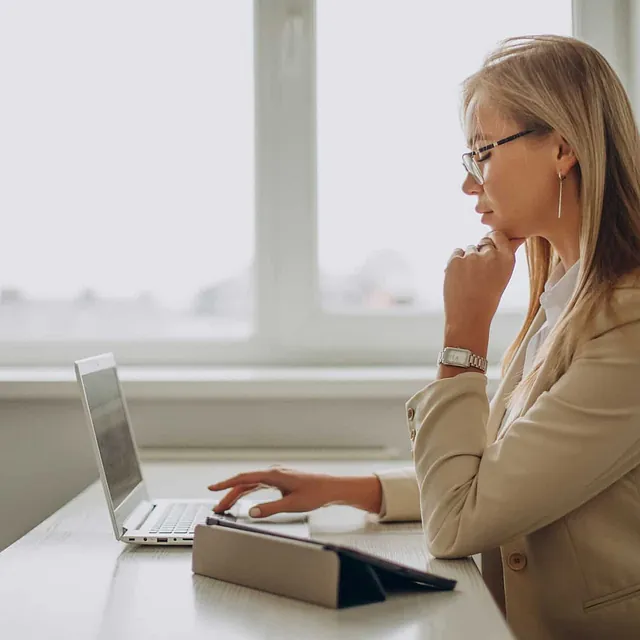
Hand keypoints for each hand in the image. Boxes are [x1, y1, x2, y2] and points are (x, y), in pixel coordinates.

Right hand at [208, 466, 340, 517]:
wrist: (330, 488)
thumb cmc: (315, 493)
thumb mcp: (291, 504)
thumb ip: (270, 509)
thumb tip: (251, 512)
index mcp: (273, 475)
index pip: (244, 478)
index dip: (226, 484)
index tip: (212, 488)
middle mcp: (273, 473)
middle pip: (244, 482)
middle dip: (228, 494)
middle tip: (217, 507)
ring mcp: (276, 476)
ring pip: (250, 484)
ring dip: (237, 494)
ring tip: (225, 505)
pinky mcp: (279, 481)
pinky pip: (258, 485)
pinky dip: (247, 492)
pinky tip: (242, 498)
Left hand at [444, 230, 525, 329]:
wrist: (468, 316)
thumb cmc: (487, 298)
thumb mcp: (503, 276)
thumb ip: (506, 255)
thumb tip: (516, 237)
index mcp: (507, 259)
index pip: (498, 236)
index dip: (492, 243)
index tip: (488, 254)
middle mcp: (491, 255)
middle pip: (483, 243)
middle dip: (479, 254)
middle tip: (478, 275)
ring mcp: (472, 256)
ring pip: (469, 249)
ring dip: (467, 259)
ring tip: (469, 279)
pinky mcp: (455, 260)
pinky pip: (456, 252)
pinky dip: (456, 262)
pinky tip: (459, 277)